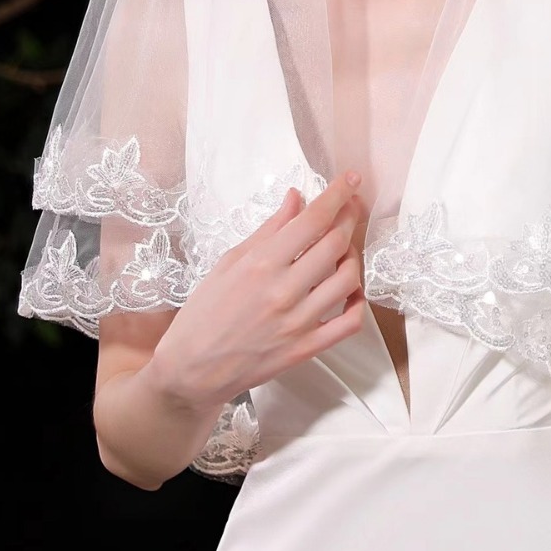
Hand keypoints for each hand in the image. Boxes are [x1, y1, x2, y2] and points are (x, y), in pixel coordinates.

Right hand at [150, 171, 365, 407]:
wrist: (192, 370)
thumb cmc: (204, 313)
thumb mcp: (229, 262)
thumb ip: (268, 229)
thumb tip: (296, 198)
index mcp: (261, 264)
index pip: (312, 220)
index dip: (337, 195)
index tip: (350, 180)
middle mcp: (284, 291)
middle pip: (336, 244)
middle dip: (349, 218)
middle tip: (350, 207)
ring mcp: (298, 322)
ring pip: (348, 279)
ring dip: (353, 256)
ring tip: (344, 248)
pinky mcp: (306, 348)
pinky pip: (349, 323)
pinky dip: (358, 302)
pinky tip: (350, 290)